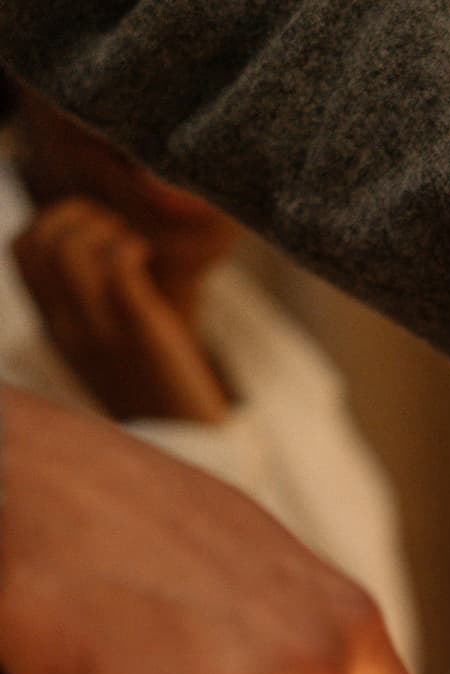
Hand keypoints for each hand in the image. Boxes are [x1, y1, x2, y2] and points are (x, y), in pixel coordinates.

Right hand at [12, 196, 226, 422]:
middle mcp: (68, 329)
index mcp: (56, 328)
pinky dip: (131, 246)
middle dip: (77, 215)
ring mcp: (101, 332)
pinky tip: (149, 258)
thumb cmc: (156, 386)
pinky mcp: (140, 334)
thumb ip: (90, 303)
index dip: (52, 222)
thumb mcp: (106, 345)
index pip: (21, 251)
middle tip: (116, 233)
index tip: (93, 233)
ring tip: (134, 248)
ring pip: (71, 248)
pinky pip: (117, 267)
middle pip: (39, 242)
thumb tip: (98, 247)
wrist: (189, 444)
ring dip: (105, 228)